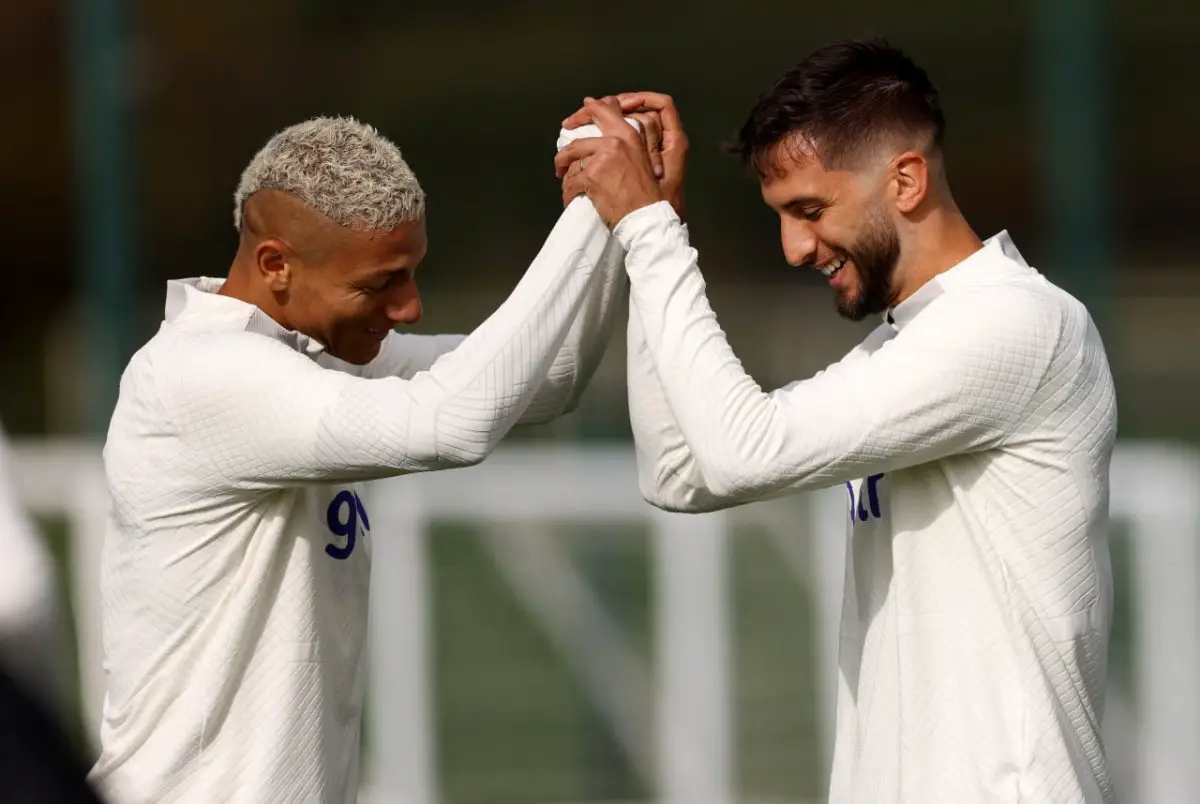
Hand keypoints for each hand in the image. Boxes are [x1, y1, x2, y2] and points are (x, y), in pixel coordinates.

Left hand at [555, 97, 663, 228]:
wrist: (646, 216)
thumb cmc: (647, 194)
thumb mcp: (643, 157)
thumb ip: (626, 142)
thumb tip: (607, 134)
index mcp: (628, 135)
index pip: (600, 109)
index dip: (582, 113)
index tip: (572, 121)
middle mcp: (614, 143)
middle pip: (577, 140)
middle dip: (564, 151)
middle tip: (560, 161)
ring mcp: (601, 159)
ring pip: (571, 162)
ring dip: (566, 175)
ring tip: (569, 184)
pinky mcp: (591, 178)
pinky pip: (571, 182)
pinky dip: (569, 192)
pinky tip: (573, 198)